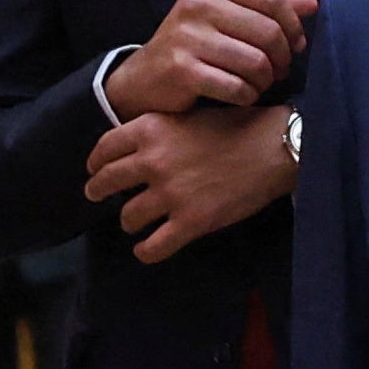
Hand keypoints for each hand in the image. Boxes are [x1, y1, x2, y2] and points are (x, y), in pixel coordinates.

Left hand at [86, 104, 298, 261]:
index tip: (94, 170)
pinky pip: (152, 247)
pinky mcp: (190, 222)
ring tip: (136, 223)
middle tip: (97, 196)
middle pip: (105, 183)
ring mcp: (170, 194)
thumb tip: (135, 153)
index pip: (104, 150)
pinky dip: (146, 252)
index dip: (95, 163)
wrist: (274, 146)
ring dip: (130, 222)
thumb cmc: (238, 126)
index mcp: (150, 129)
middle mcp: (152, 161)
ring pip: (128, 218)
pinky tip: (146, 249)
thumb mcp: (188, 117)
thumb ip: (158, 133)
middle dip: (98, 191)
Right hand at [104, 0, 307, 117]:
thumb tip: (311, 3)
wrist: (144, 79)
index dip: (292, 26)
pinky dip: (247, 96)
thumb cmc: (193, 46)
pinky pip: (237, 87)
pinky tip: (241, 95)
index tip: (295, 45)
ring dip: (265, 80)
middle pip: (268, 31)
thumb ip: (266, 8)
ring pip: (256, 62)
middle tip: (278, 72)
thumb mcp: (226, 17)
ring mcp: (187, 36)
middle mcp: (196, 4)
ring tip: (259, 84)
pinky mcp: (182, 69)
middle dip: (281, 58)